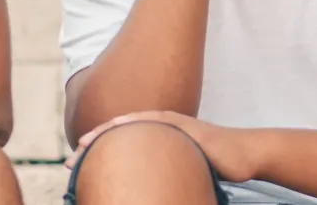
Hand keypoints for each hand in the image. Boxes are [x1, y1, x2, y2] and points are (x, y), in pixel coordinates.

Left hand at [66, 111, 258, 182]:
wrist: (246, 154)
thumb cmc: (219, 164)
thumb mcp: (187, 170)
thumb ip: (169, 176)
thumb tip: (155, 196)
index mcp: (161, 140)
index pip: (124, 144)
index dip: (101, 151)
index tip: (79, 164)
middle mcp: (163, 129)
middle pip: (120, 135)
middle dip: (94, 145)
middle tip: (70, 161)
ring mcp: (173, 125)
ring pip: (131, 126)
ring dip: (105, 134)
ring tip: (83, 146)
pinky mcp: (185, 126)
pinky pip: (155, 121)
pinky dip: (134, 122)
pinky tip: (117, 126)